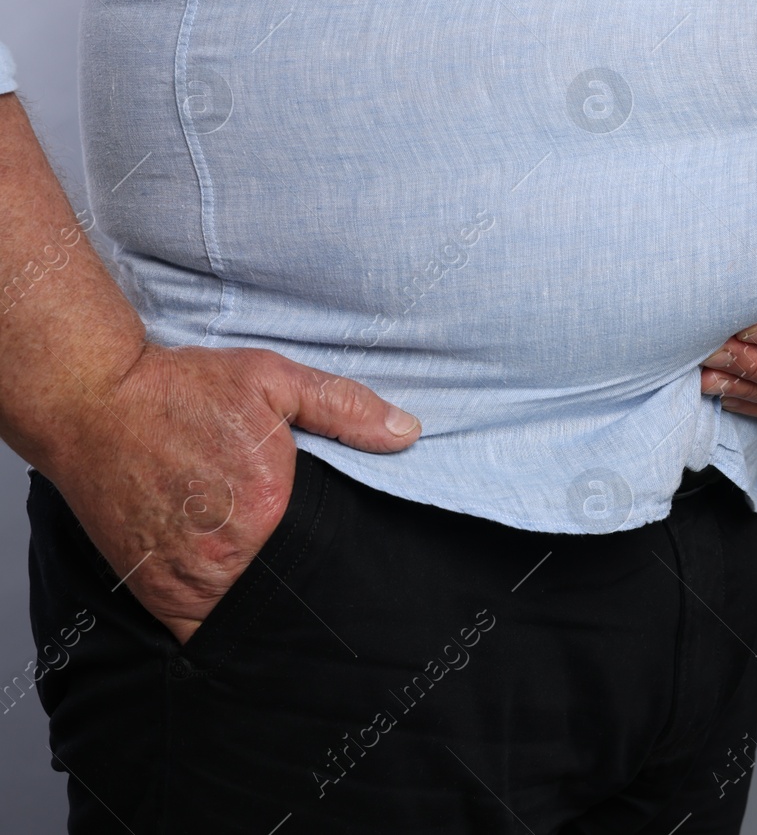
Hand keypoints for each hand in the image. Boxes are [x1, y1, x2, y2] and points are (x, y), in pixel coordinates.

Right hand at [36, 343, 419, 644]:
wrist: (93, 401)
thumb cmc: (183, 389)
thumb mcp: (274, 380)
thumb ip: (345, 408)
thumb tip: (408, 433)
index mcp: (270, 508)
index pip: (327, 560)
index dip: (342, 564)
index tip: (352, 564)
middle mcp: (228, 554)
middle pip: (289, 594)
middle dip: (308, 591)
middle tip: (328, 588)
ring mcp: (186, 578)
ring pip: (246, 618)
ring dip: (266, 611)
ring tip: (287, 599)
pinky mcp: (152, 589)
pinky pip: (198, 632)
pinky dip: (221, 625)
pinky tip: (241, 608)